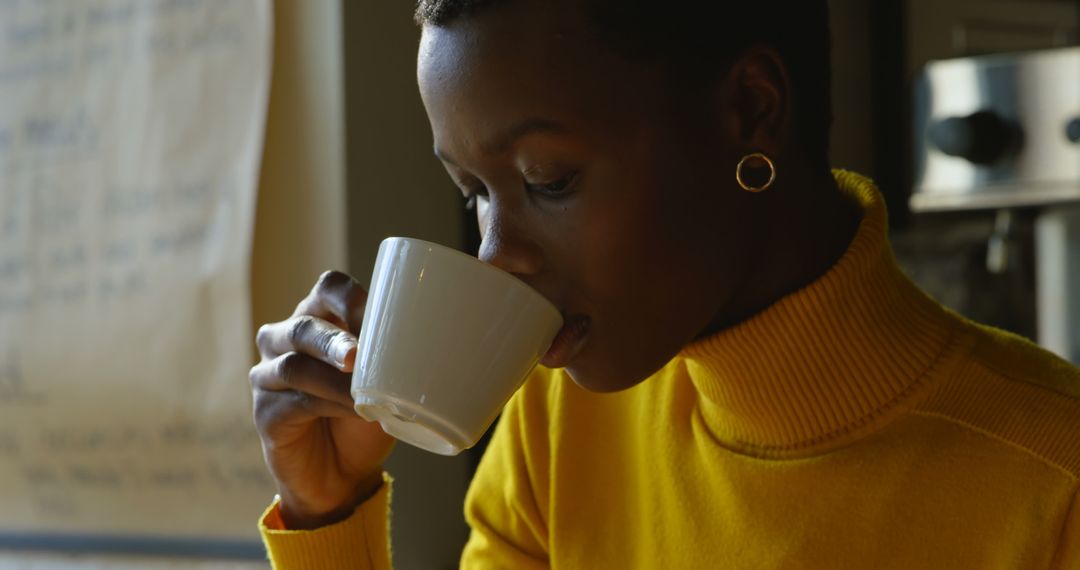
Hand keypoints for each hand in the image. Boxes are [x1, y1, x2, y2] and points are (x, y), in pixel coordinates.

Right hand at [250, 271, 395, 528]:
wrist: (343, 475)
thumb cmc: (365, 417)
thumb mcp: (385, 384)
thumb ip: (394, 359)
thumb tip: (425, 343)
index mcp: (321, 318)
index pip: (328, 288)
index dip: (348, 297)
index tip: (378, 316)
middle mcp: (287, 340)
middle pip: (304, 327)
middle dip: (333, 341)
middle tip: (357, 356)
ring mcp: (269, 375)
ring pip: (294, 366)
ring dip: (333, 381)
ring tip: (362, 396)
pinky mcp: (264, 412)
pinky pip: (292, 402)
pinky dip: (326, 405)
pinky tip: (351, 412)